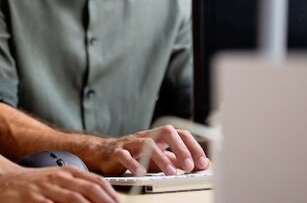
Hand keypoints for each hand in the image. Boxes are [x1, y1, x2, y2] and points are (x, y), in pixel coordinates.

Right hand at [0, 166, 118, 202]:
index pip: (97, 182)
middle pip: (89, 190)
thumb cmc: (34, 183)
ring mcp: (46, 189)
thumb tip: (102, 198)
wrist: (3, 179)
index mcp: (68, 171)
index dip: (111, 195)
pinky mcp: (33, 200)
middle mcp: (59, 178)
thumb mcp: (59, 179)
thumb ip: (78, 186)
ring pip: (74, 199)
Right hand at [88, 125, 209, 175]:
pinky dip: (134, 164)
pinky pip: (125, 156)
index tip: (203, 163)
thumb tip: (199, 165)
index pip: (180, 134)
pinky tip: (142, 174)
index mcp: (158, 136)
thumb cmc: (134, 155)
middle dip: (180, 148)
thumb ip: (176, 159)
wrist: (103, 153)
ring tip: (171, 173)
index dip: (193, 147)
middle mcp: (146, 136)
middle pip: (166, 132)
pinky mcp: (116, 153)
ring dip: (161, 158)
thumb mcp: (158, 157)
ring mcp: (131, 143)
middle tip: (189, 166)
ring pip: (147, 144)